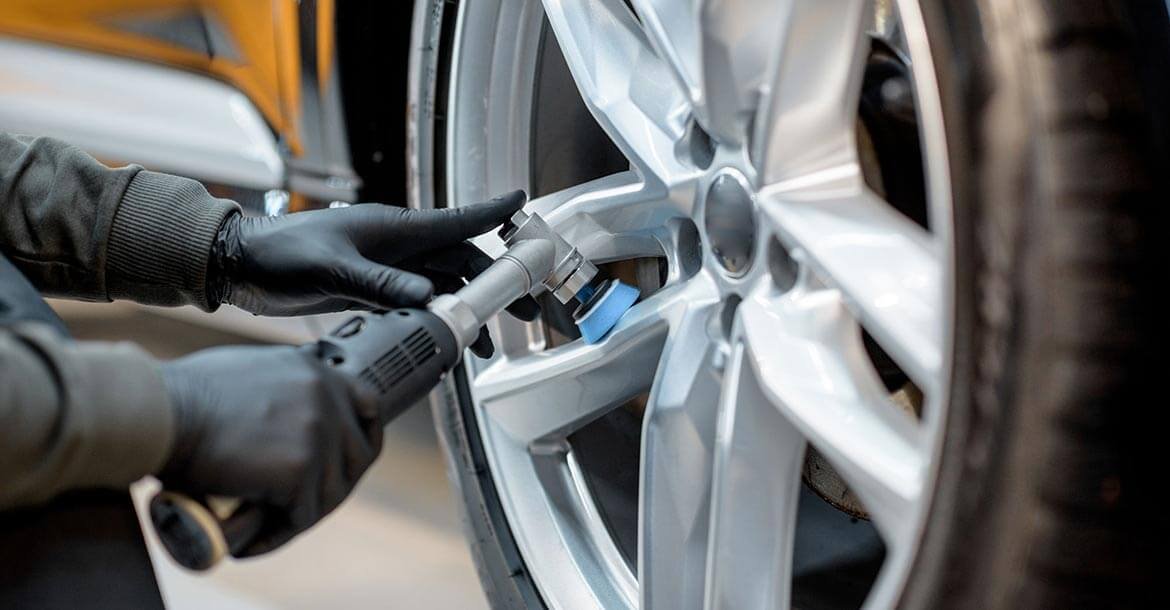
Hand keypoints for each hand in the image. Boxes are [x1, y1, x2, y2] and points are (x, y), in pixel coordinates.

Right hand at [158, 344, 380, 556]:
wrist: (157, 412)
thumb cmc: (181, 396)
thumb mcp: (250, 373)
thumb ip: (281, 389)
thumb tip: (286, 416)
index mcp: (317, 372)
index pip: (367, 407)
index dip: (361, 438)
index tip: (344, 463)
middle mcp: (326, 398)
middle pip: (356, 457)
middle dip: (329, 487)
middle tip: (291, 509)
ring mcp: (318, 433)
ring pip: (328, 493)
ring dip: (298, 516)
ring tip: (262, 529)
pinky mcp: (301, 469)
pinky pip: (300, 516)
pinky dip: (275, 536)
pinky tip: (248, 544)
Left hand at [209, 191, 539, 349]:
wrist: (240, 267)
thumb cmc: (281, 254)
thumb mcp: (333, 268)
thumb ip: (381, 283)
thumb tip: (430, 296)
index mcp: (394, 228)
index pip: (456, 220)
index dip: (493, 214)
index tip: (524, 204)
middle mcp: (396, 246)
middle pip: (460, 261)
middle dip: (494, 282)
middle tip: (525, 305)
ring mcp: (385, 268)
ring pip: (441, 287)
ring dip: (465, 309)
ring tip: (485, 342)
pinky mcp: (370, 290)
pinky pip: (415, 304)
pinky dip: (435, 320)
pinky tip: (444, 341)